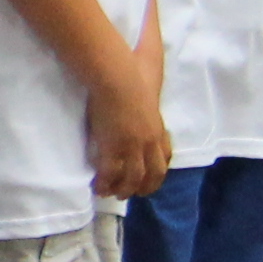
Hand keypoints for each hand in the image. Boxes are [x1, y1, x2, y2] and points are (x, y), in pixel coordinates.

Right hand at [86, 76, 173, 201]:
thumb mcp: (146, 85)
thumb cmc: (132, 75)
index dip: (158, 169)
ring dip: (123, 189)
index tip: (151, 175)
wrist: (118, 78)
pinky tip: (98, 187)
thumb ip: (146, 88)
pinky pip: (110, 174)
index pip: (164, 155)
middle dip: (143, 186)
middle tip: (131, 192)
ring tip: (112, 194)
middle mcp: (148, 142)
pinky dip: (105, 184)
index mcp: (157, 127)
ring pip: (132, 178)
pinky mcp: (113, 148)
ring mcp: (132, 147)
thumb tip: (151, 68)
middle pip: (152, 173)